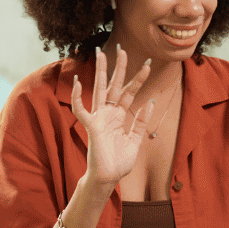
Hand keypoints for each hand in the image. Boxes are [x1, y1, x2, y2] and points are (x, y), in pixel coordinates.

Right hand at [71, 46, 154, 190]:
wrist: (108, 178)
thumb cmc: (119, 162)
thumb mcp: (136, 140)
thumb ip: (141, 122)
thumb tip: (150, 102)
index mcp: (119, 116)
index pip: (129, 93)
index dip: (138, 79)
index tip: (147, 65)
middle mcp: (108, 114)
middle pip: (114, 85)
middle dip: (119, 68)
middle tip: (123, 49)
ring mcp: (99, 118)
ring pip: (99, 90)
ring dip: (100, 72)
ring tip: (101, 53)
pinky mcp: (91, 126)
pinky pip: (81, 109)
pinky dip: (78, 97)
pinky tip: (78, 83)